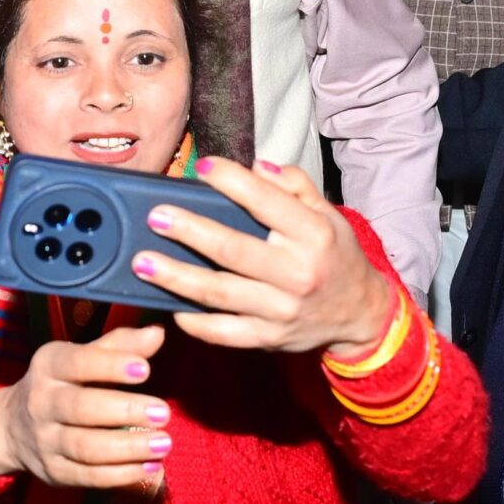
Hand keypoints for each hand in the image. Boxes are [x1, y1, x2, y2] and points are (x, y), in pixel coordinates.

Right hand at [0, 325, 170, 489]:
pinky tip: (150, 466)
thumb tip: (158, 332)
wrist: (12, 427)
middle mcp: (41, 402)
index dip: (110, 366)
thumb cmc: (61, 384)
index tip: (145, 369)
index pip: (77, 363)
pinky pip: (88, 476)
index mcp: (48, 366)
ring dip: (128, 447)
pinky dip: (121, 474)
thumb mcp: (80, 357)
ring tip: (162, 443)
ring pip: (85, 447)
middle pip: (81, 408)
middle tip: (162, 412)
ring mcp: (45, 440)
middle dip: (124, 410)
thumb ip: (119, 345)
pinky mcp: (55, 472)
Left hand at [131, 157, 396, 357]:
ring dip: (177, 278)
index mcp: (314, 235)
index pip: (267, 202)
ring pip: (220, 294)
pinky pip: (224, 333)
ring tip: (143, 263)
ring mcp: (281, 310)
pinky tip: (169, 304)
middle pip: (234, 251)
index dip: (232, 181)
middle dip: (190, 233)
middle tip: (155, 217)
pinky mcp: (269, 338)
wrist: (360, 314)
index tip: (201, 167)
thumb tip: (254, 166)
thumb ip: (294, 184)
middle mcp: (297, 273)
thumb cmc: (334, 254)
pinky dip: (194, 321)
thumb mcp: (327, 213)